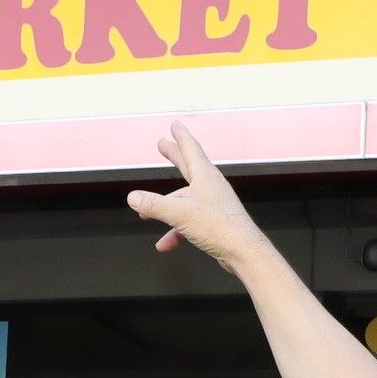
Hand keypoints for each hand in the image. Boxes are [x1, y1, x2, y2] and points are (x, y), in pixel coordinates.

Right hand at [126, 122, 275, 277]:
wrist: (242, 251)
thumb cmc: (220, 228)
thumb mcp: (179, 214)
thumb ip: (154, 205)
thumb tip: (134, 198)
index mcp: (205, 176)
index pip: (190, 149)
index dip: (181, 136)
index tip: (175, 126)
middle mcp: (210, 186)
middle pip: (188, 166)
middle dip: (174, 156)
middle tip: (164, 145)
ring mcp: (213, 204)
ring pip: (184, 200)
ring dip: (165, 206)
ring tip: (146, 214)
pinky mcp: (214, 222)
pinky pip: (188, 222)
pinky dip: (175, 231)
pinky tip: (165, 243)